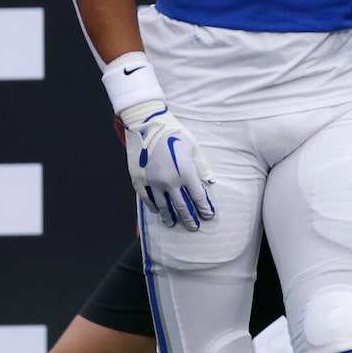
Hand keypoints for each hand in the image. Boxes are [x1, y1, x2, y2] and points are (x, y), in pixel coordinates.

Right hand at [122, 99, 217, 230]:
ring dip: (170, 216)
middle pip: (182, 206)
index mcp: (186, 173)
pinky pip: (148, 199)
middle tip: (194, 227)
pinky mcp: (141, 180)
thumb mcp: (193, 147)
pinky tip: (157, 211)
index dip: (204, 208)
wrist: (148, 125)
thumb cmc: (175, 134)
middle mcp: (171, 181)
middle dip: (190, 218)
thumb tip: (210, 181)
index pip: (198, 197)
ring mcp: (154, 183)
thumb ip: (201, 166)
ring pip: (164, 206)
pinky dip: (153, 207)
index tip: (208, 215)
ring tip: (173, 224)